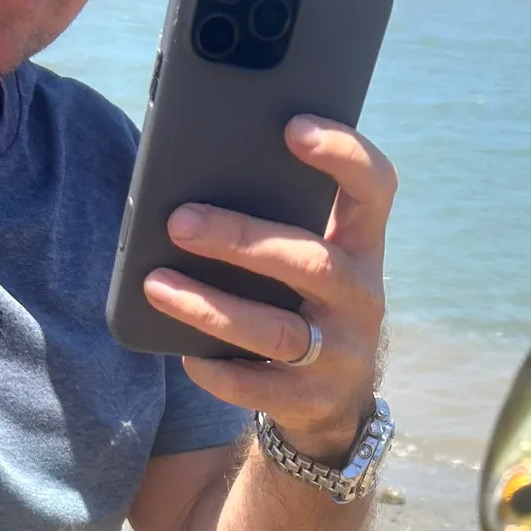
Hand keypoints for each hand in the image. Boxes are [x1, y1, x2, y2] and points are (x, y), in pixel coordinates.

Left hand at [142, 115, 395, 464]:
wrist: (334, 403)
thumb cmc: (302, 305)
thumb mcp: (309, 259)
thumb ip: (276, 218)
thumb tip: (188, 184)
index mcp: (361, 246)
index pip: (374, 187)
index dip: (344, 153)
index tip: (292, 127)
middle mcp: (361, 296)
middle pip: (312, 262)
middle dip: (242, 239)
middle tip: (178, 221)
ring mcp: (342, 353)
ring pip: (278, 330)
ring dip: (212, 308)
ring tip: (156, 285)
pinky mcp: (312, 400)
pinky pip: (258, 387)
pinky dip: (216, 369)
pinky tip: (183, 353)